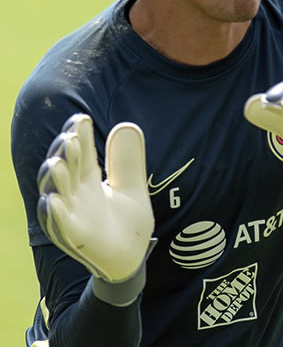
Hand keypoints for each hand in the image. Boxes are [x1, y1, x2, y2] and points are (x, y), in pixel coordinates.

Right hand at [37, 115, 153, 283]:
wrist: (131, 259)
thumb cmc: (127, 223)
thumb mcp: (132, 188)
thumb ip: (128, 161)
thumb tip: (127, 125)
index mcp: (87, 181)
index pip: (80, 155)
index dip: (79, 138)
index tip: (81, 119)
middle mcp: (75, 196)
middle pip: (65, 170)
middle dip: (64, 154)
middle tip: (71, 137)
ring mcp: (72, 216)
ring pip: (56, 194)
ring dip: (55, 179)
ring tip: (58, 163)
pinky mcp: (74, 238)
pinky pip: (60, 225)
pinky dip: (55, 213)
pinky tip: (53, 200)